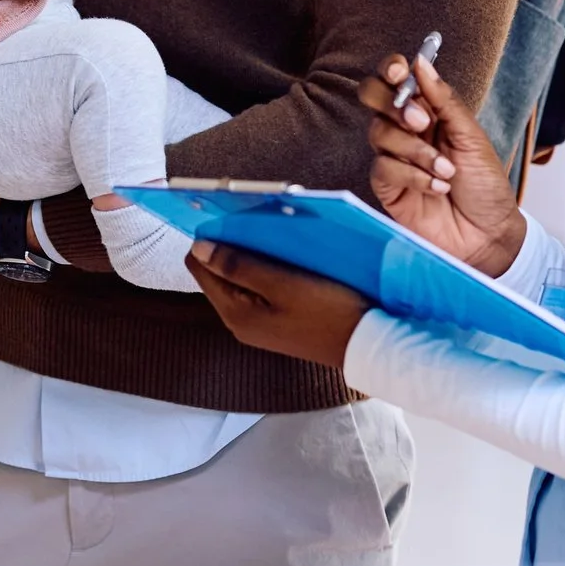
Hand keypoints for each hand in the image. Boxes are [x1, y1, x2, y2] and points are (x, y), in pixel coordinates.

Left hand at [187, 242, 369, 368]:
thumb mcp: (281, 282)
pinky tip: (284, 261)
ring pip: (238, 280)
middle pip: (218, 274)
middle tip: (259, 229)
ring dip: (251, 259)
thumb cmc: (328, 312)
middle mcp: (239, 322)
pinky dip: (265, 273)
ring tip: (275, 242)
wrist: (366, 344)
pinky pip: (257, 290)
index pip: (199, 267)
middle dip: (232, 248)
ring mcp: (257, 325)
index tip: (234, 221)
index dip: (211, 240)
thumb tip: (199, 247)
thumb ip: (238, 265)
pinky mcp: (275, 324)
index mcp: (234, 313)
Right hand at [362, 48, 527, 276]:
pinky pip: (383, 168)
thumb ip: (444, 100)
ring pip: (379, 133)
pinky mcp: (387, 186)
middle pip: (372, 97)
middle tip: (420, 121)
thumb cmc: (485, 186)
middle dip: (394, 105)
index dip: (390, 69)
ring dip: (416, 150)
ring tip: (445, 170)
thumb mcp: (472, 137)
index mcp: (428, 111)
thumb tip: (421, 63)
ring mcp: (394, 157)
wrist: (488, 233)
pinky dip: (413, 176)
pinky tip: (437, 188)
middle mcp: (406, 130)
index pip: (396, 79)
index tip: (400, 72)